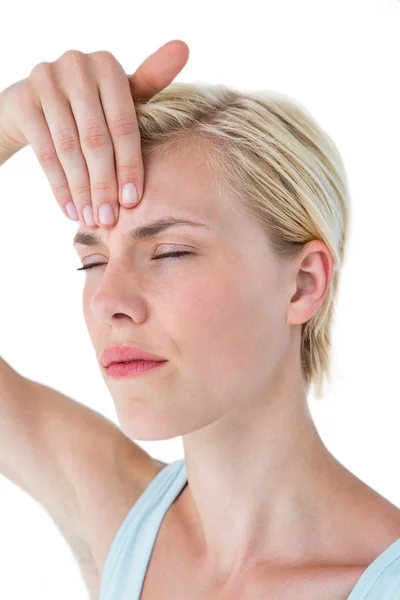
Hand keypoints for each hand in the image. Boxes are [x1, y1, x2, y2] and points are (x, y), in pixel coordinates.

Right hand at [0, 40, 188, 226]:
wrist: (36, 101)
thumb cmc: (92, 104)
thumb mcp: (121, 95)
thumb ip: (151, 80)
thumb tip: (183, 47)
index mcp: (107, 66)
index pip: (124, 126)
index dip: (129, 166)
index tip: (132, 202)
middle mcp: (76, 66)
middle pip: (96, 140)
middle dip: (104, 185)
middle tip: (110, 218)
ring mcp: (46, 81)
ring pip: (69, 149)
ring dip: (82, 191)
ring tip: (92, 219)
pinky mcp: (24, 101)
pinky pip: (45, 153)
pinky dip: (59, 186)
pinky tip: (70, 210)